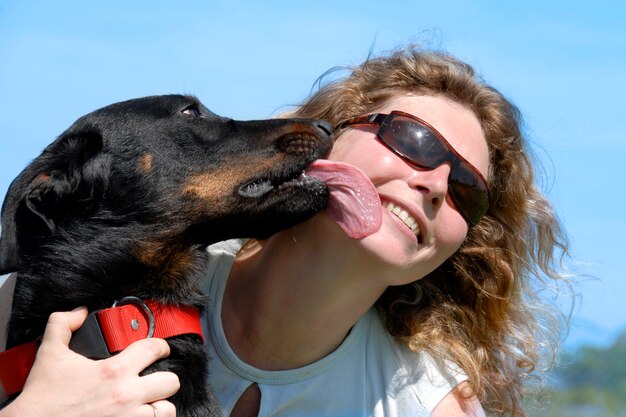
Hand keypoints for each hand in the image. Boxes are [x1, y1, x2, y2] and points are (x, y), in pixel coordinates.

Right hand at [2, 307, 179, 416]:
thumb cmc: (42, 398)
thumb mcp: (50, 354)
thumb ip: (63, 325)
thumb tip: (79, 312)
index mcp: (114, 371)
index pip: (154, 348)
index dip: (160, 345)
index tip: (159, 349)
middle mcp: (127, 395)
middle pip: (170, 381)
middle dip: (164, 377)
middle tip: (154, 378)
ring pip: (167, 410)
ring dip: (160, 405)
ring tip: (150, 401)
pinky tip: (140, 416)